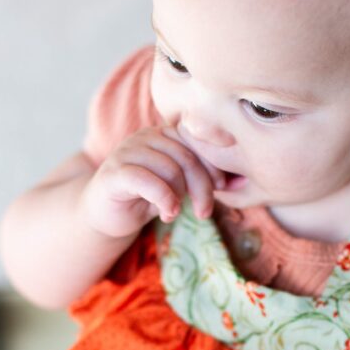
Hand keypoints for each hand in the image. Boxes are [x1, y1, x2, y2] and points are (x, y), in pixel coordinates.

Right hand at [79, 125, 226, 237]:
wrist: (106, 215)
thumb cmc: (146, 198)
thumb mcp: (180, 187)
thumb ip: (206, 179)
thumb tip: (243, 182)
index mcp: (164, 134)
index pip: (197, 141)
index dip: (214, 164)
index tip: (222, 188)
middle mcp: (146, 136)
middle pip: (187, 156)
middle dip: (202, 187)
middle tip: (204, 212)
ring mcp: (127, 152)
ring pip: (170, 168)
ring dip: (180, 196)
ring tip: (175, 212)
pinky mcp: (114, 172)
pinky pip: (148, 181)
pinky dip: (164, 200)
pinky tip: (167, 213)